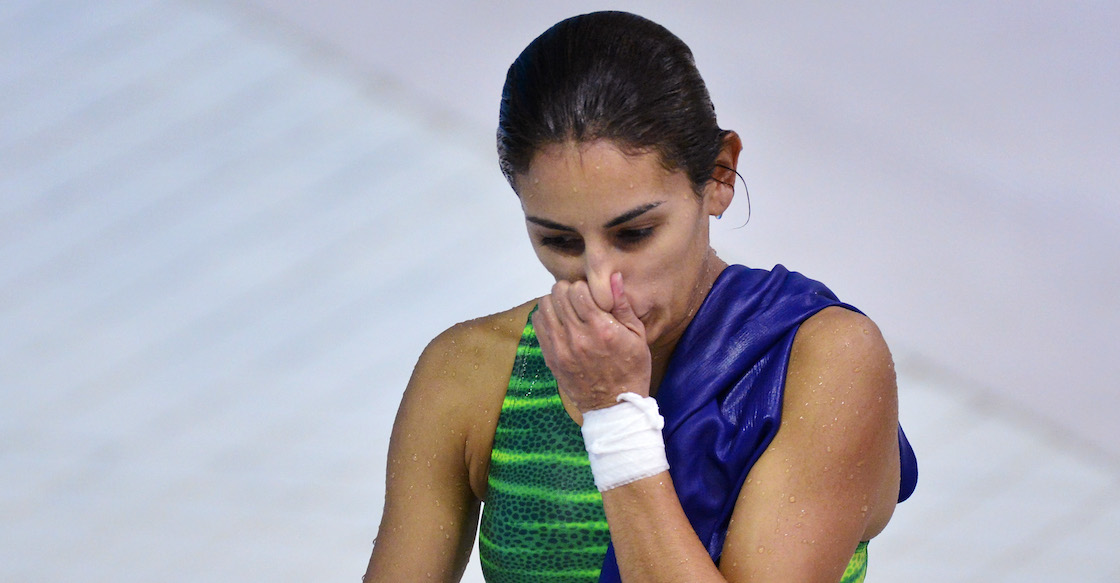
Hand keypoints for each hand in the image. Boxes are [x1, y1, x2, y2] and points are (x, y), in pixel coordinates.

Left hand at [533, 273, 651, 412]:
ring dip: (555, 303)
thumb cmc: (632, 369)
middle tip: (578, 301)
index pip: (577, 290)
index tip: (591, 296)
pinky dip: (546, 317)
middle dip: (568, 291)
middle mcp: (577, 337)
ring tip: (567, 311)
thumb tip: (613, 276)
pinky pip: (538, 324)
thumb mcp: (637, 336)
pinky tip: (559, 323)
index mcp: (601, 329)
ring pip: (544, 306)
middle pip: (558, 294)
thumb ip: (623, 305)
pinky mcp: (550, 357)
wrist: (614, 406)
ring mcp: (560, 348)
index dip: (583, 287)